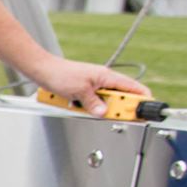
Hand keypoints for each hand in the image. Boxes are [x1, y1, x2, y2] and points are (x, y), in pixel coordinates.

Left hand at [27, 56, 145, 114]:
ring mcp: (95, 87)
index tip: (144, 113)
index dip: (142, 101)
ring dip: (97, 109)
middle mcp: (104, 81)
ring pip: (105, 103)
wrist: (43, 71)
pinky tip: (76, 106)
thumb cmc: (60, 74)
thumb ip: (94, 103)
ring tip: (83, 106)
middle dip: (116, 109)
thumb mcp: (79, 91)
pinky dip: (86, 107)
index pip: (134, 88)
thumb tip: (105, 113)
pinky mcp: (86, 92)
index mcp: (108, 77)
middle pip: (120, 99)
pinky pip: (92, 103)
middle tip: (109, 115)